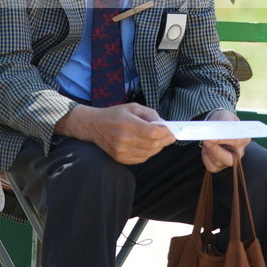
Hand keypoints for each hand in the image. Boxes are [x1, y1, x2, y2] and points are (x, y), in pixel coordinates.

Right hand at [55, 102, 175, 164]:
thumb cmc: (115, 114)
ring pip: (148, 153)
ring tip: (160, 140)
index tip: (173, 131)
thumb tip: (164, 124)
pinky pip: (141, 158)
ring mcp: (121, 150)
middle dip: (165, 140)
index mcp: (128, 123)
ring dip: (158, 147)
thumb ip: (150, 114)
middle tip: (171, 136)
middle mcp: (124, 139)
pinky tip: (149, 146)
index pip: (153, 132)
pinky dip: (149, 153)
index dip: (166, 133)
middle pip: (152, 144)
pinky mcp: (119, 158)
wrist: (93, 125)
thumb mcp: (133, 107)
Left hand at [200, 109, 249, 173]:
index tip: (211, 137)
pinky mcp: (220, 166)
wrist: (217, 125)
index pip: (237, 141)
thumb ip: (224, 121)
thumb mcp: (225, 115)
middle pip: (230, 159)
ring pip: (218, 162)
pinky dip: (206, 158)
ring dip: (208, 151)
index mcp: (244, 139)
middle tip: (206, 140)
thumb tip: (221, 129)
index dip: (223, 140)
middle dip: (215, 151)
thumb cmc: (223, 120)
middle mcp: (239, 152)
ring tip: (205, 140)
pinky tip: (205, 149)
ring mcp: (230, 160)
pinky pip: (212, 166)